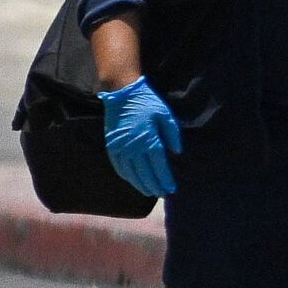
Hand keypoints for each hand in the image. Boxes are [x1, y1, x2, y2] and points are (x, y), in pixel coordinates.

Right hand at [100, 78, 181, 199]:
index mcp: (149, 140)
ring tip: (149, 192)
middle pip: (145, 173)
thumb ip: (173, 135)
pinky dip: (126, 176)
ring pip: (130, 173)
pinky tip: (132, 180)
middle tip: (162, 194)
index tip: (171, 188)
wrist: (122, 93)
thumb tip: (177, 153)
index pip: (159, 166)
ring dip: (140, 184)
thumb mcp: (166, 115)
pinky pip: (118, 166)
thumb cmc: (148, 103)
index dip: (165, 179)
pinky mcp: (111, 145)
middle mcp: (133, 147)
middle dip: (154, 186)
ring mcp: (120, 147)